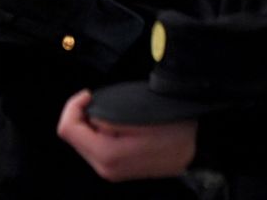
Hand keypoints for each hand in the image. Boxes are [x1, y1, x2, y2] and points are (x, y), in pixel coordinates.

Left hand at [56, 90, 195, 180]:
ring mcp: (113, 172)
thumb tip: (88, 116)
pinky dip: (102, 132)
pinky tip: (121, 125)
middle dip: (83, 115)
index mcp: (107, 155)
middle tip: (102, 101)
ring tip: (117, 114)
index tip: (89, 94)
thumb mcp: (135, 112)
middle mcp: (106, 169)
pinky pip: (99, 147)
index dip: (73, 106)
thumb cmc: (170, 124)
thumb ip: (104, 117)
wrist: (199, 144)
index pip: (68, 129)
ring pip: (85, 142)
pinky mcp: (119, 169)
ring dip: (94, 123)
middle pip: (74, 137)